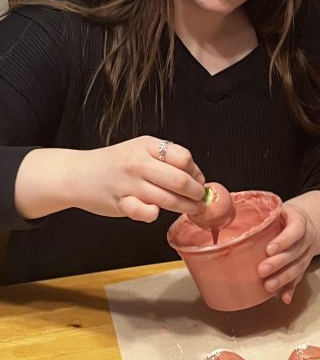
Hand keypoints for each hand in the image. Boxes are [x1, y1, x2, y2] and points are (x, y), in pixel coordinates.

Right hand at [16, 136, 205, 222]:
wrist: (78, 174)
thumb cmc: (115, 163)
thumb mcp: (140, 150)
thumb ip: (166, 159)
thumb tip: (197, 176)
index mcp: (146, 145)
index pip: (183, 158)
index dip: (196, 172)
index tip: (199, 181)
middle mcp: (138, 162)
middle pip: (179, 180)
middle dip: (196, 193)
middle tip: (201, 199)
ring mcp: (129, 183)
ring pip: (168, 199)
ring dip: (186, 207)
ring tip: (193, 209)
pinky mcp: (121, 203)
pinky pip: (146, 213)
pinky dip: (154, 215)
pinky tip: (156, 213)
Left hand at [257, 202, 317, 304]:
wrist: (305, 222)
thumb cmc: (284, 215)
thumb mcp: (277, 208)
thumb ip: (261, 212)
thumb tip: (227, 214)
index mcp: (299, 220)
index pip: (295, 230)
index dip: (284, 240)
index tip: (269, 249)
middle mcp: (306, 238)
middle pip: (295, 252)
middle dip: (278, 263)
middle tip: (261, 270)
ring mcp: (306, 254)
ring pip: (297, 268)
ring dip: (283, 279)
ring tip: (268, 286)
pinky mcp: (303, 266)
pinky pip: (298, 279)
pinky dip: (291, 289)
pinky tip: (284, 298)